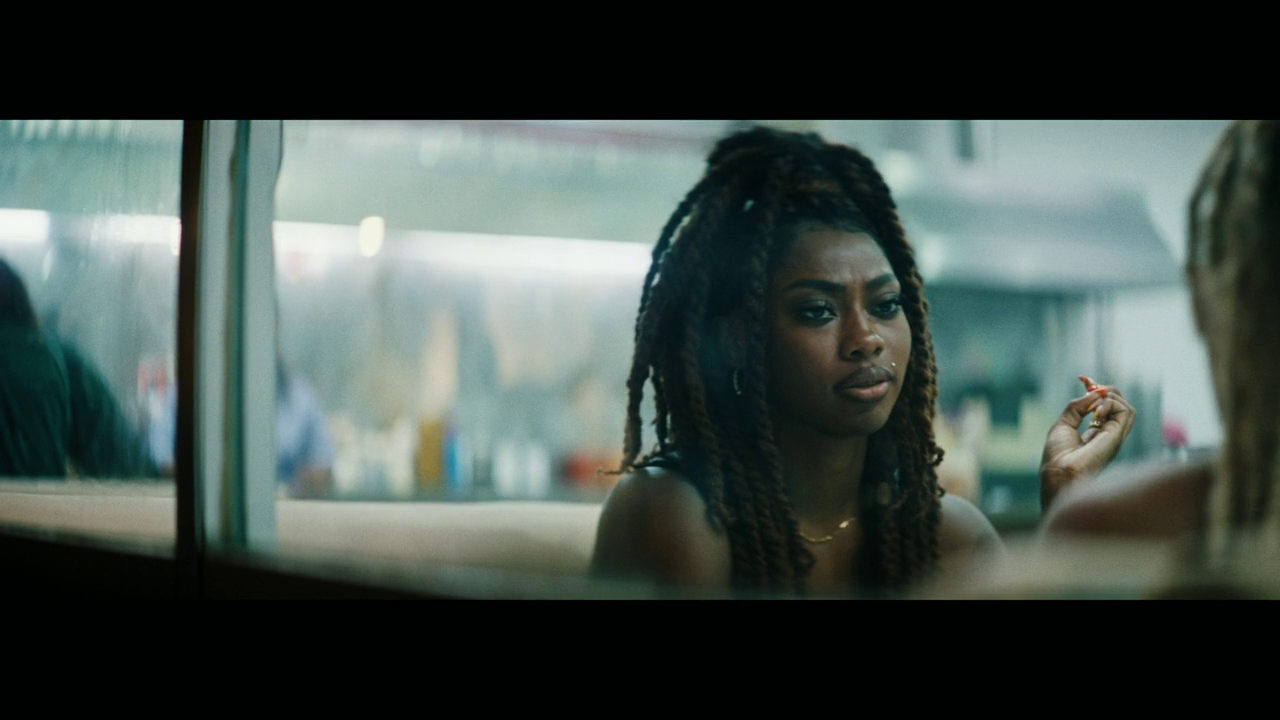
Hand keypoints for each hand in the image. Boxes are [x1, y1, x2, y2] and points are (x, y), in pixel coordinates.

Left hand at [1040, 382, 1135, 511]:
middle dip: (1105, 390)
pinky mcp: (1118, 437)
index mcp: (1097, 433)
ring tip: (1092, 405)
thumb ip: (1077, 406)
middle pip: (1119, 404)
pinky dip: (1111, 404)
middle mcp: (1109, 435)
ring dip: (1110, 398)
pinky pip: (1126, 412)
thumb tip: (1094, 392)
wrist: (1060, 472)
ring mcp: (1115, 436)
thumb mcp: (1064, 424)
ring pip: (1127, 408)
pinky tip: (1096, 412)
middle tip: (1088, 386)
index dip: (1097, 390)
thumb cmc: (1058, 455)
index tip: (1083, 379)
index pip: (1106, 406)